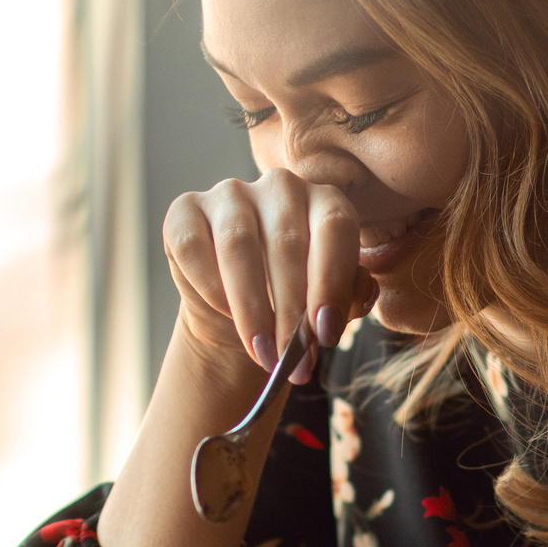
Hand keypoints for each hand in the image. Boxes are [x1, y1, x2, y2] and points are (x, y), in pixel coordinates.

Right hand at [162, 169, 377, 382]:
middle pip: (287, 243)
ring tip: (263, 353)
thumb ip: (350, 296)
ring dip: (252, 309)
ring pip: (238, 245)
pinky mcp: (185, 210)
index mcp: (325, 200)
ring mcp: (230, 193)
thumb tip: (361, 293)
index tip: (326, 334)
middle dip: (290, 313)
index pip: (335, 227)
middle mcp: (280, 186)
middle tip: (292, 360)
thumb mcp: (328, 304)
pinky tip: (225, 316)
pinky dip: (210, 288)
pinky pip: (193, 247)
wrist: (238, 316)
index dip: (331, 282)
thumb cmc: (292, 303)